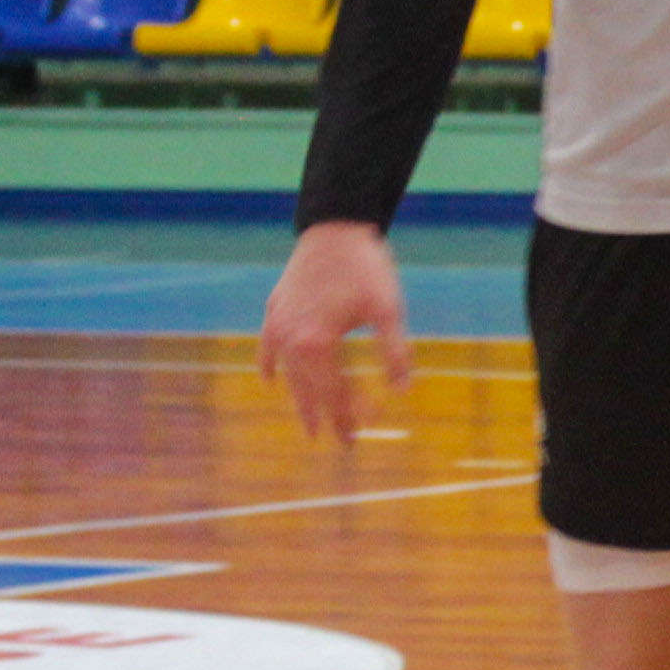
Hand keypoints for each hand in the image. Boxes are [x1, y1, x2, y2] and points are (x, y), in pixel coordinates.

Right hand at [262, 218, 411, 440]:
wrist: (335, 225)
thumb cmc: (365, 267)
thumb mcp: (388, 310)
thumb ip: (394, 352)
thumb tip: (402, 391)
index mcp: (317, 344)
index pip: (334, 393)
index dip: (350, 415)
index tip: (364, 433)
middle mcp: (290, 340)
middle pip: (311, 390)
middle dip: (329, 417)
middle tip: (343, 443)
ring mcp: (278, 325)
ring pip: (288, 374)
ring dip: (300, 401)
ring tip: (310, 425)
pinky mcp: (274, 310)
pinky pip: (267, 347)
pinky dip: (269, 366)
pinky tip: (270, 381)